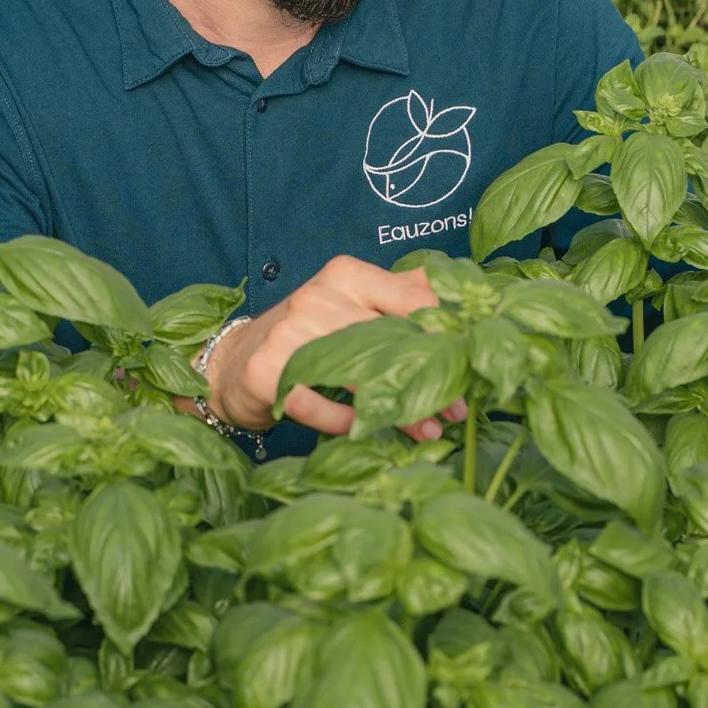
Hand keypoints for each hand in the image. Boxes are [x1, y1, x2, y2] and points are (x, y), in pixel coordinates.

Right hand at [203, 255, 468, 441]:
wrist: (235, 362)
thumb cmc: (306, 334)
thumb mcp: (353, 303)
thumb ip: (403, 294)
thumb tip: (466, 285)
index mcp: (346, 275)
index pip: (412, 300)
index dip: (447, 335)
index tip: (472, 364)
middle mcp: (318, 296)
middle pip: (390, 340)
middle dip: (431, 377)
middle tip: (457, 410)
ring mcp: (290, 332)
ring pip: (359, 374)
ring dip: (398, 409)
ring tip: (427, 432)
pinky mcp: (268, 370)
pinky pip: (321, 406)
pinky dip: (346, 423)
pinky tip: (365, 432)